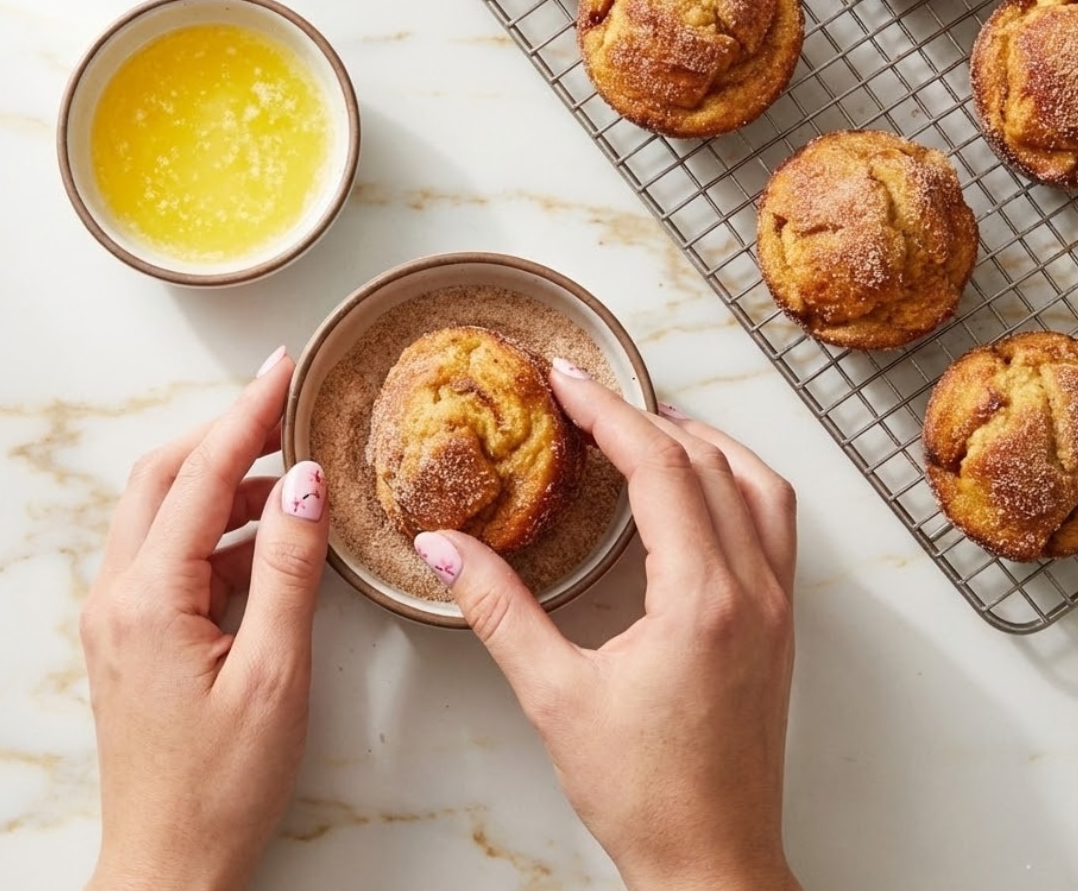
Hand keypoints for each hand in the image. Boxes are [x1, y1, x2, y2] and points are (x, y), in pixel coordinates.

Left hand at [80, 348, 327, 890]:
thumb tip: (305, 481)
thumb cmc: (223, 783)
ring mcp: (119, 614)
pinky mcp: (133, 633)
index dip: (246, 415)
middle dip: (223, 434)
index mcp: (147, 597)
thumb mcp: (275, 672)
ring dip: (222, 482)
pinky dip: (218, 530)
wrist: (171, 864)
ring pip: (163, 512)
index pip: (199, 476)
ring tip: (291, 474)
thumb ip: (288, 567)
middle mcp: (118, 594)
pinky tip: (269, 539)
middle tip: (284, 407)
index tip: (284, 367)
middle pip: (162, 477)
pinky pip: (171, 554)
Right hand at [413, 364, 799, 890]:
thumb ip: (498, 610)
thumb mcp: (554, 697)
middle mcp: (753, 589)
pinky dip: (732, 480)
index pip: (659, 467)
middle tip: (586, 397)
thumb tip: (442, 549)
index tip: (567, 380)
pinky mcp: (779, 625)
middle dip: (642, 415)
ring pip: (756, 483)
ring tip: (644, 424)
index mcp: (702, 599)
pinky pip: (771, 520)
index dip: (608, 412)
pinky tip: (693, 489)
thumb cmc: (644, 793)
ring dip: (701, 441)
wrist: (714, 864)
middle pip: (707, 462)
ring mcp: (777, 606)